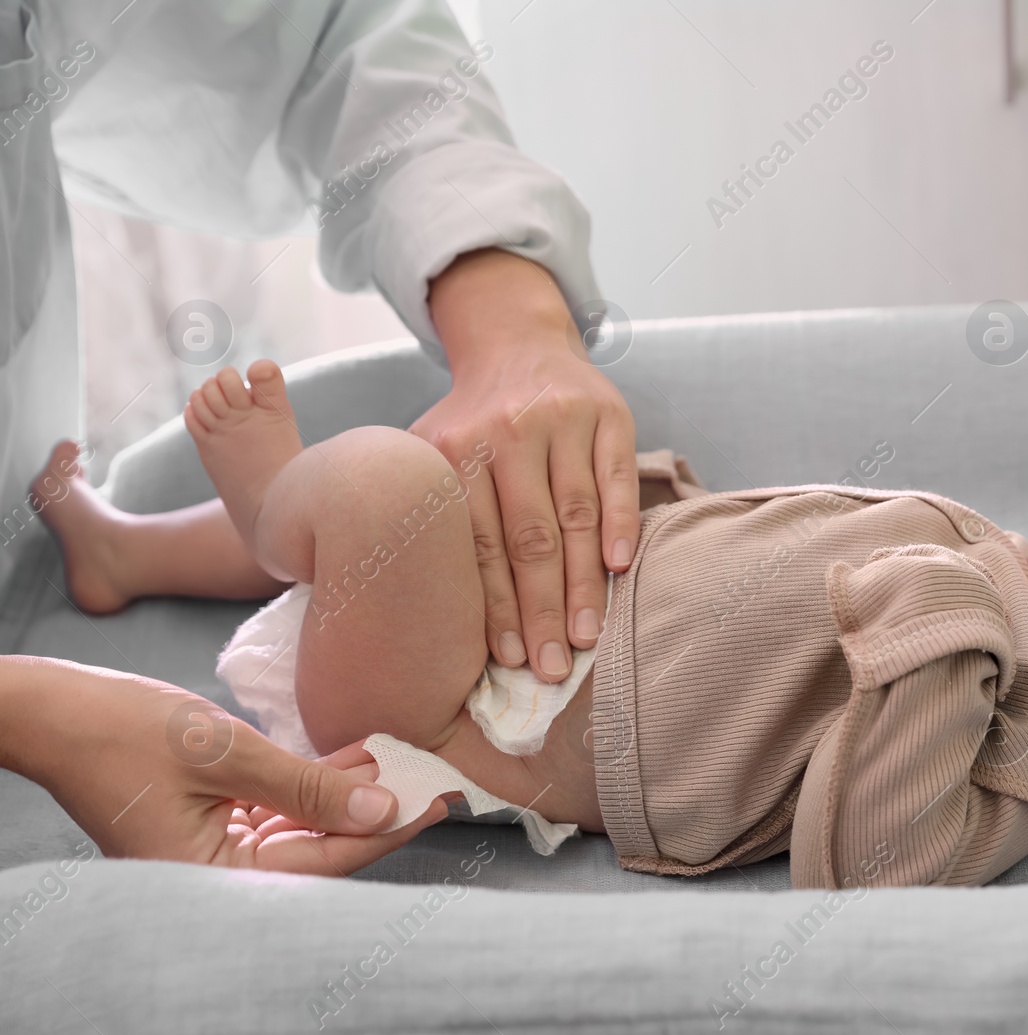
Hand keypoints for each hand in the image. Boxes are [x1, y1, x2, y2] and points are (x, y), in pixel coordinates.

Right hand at [5, 658, 445, 874]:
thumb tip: (382, 812)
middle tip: (432, 781)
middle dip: (374, 814)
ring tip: (402, 763)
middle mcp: (213, 874)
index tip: (435, 802)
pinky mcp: (210, 816)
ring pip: (301, 826)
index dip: (384, 831)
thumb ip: (309, 787)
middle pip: (317, 848)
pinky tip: (355, 760)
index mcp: (211, 878)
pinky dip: (313, 785)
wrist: (55, 710)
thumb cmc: (125, 731)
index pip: (323, 861)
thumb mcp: (229, 755)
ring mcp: (211, 845)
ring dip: (347, 795)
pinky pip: (276, 808)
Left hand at [417, 248, 638, 681]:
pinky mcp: (608, 414)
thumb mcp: (423, 451)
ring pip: (576, 515)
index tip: (508, 662)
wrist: (516, 343)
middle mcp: (506, 432)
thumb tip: (380, 607)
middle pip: (529, 538)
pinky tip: (619, 570)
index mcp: (454, 450)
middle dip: (542, 612)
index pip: (478, 545)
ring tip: (587, 640)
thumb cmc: (469, 424)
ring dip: (583, 584)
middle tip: (551, 671)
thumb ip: (412, 514)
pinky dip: (620, 525)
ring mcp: (560, 420)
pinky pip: (616, 478)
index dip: (494, 607)